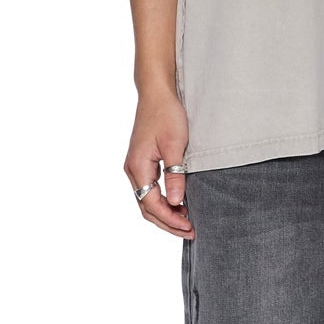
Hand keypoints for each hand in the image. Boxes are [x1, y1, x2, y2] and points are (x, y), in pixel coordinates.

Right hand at [127, 89, 194, 237]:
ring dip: (165, 213)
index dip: (170, 219)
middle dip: (167, 222)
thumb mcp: (174, 145)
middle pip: (146, 207)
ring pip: (147, 200)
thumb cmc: (166, 114)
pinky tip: (179, 203)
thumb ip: (175, 175)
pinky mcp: (142, 162)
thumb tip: (176, 202)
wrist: (157, 92)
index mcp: (138, 167)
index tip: (189, 226)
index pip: (151, 204)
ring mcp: (136, 167)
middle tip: (190, 231)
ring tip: (187, 221)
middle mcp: (132, 170)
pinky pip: (150, 190)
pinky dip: (163, 201)